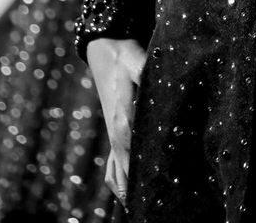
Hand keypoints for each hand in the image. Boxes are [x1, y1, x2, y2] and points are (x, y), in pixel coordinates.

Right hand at [86, 37, 146, 203]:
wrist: (104, 49)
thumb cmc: (124, 54)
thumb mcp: (136, 58)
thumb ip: (144, 70)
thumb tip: (150, 77)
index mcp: (122, 115)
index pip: (130, 148)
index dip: (137, 167)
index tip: (149, 183)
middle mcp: (115, 128)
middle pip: (124, 165)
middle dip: (133, 185)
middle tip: (145, 205)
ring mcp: (112, 131)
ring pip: (116, 168)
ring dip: (124, 187)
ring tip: (135, 206)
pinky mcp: (113, 129)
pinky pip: (112, 162)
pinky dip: (118, 178)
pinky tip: (125, 190)